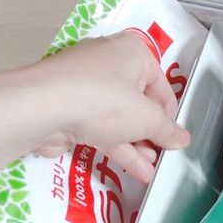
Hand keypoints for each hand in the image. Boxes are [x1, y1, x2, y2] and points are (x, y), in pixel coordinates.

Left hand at [23, 32, 189, 182]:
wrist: (40, 110)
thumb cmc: (100, 99)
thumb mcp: (147, 118)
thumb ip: (168, 130)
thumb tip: (181, 139)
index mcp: (132, 52)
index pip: (161, 85)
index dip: (170, 114)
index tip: (175, 136)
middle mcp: (108, 63)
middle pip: (138, 102)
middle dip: (151, 133)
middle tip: (163, 154)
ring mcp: (85, 87)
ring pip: (118, 118)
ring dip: (137, 146)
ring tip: (151, 169)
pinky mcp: (69, 108)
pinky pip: (100, 128)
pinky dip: (118, 148)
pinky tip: (135, 170)